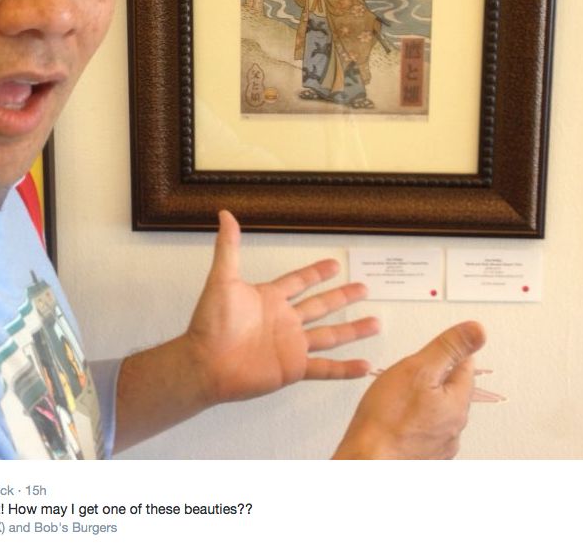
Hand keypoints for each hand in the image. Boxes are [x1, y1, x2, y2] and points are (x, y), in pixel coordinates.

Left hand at [184, 210, 378, 405]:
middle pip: (321, 306)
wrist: (206, 363)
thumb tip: (225, 214)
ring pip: (330, 335)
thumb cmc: (210, 323)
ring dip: (352, 330)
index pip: (299, 281)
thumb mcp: (222, 280)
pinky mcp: (293, 368)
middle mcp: (285, 321)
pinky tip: (364, 366)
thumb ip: (228, 248)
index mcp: (271, 299)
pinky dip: (345, 369)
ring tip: (376, 323)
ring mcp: (291, 345)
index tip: (334, 265)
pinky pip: (324, 368)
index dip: (317, 273)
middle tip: (363, 288)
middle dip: (342, 297)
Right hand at [333, 321, 485, 458]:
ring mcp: (438, 446)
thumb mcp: (417, 369)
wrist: (367, 461)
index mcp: (457, 404)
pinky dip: (412, 422)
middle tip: (415, 368)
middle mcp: (453, 429)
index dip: (449, 351)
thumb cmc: (387, 420)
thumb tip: (477, 330)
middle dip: (434, 377)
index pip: (466, 367)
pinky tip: (396, 419)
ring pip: (436, 412)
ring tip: (402, 393)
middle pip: (451, 391)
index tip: (437, 346)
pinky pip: (423, 431)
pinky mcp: (421, 457)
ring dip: (423, 401)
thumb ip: (448, 348)